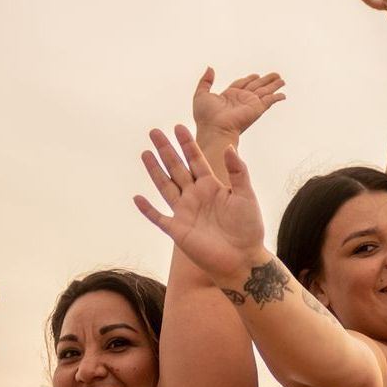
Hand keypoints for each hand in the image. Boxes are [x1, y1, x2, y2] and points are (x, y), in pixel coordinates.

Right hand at [135, 126, 265, 278]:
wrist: (242, 259)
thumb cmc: (248, 228)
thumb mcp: (245, 195)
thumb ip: (238, 172)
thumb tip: (230, 147)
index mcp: (212, 186)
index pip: (196, 160)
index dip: (187, 144)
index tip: (179, 127)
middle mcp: (195, 196)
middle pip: (177, 168)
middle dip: (166, 150)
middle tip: (155, 131)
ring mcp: (185, 213)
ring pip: (165, 187)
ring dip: (155, 171)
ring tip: (145, 153)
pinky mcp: (178, 231)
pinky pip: (158, 217)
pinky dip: (147, 209)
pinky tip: (137, 197)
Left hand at [191, 68, 285, 138]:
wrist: (214, 129)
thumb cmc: (205, 117)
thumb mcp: (201, 94)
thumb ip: (205, 81)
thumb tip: (210, 68)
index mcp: (229, 96)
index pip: (242, 84)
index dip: (249, 79)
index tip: (256, 75)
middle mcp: (241, 100)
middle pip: (256, 86)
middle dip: (265, 80)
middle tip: (276, 75)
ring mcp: (250, 104)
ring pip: (265, 91)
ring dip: (274, 85)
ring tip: (282, 80)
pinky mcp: (257, 109)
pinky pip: (269, 101)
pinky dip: (277, 97)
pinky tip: (283, 95)